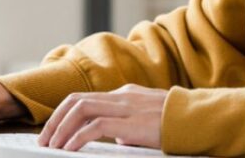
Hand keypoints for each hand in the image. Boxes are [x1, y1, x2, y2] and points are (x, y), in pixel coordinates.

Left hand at [36, 84, 166, 151]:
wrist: (199, 119)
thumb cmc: (177, 123)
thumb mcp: (147, 123)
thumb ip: (128, 127)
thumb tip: (115, 140)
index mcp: (124, 95)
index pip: (85, 99)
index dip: (64, 114)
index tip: (53, 131)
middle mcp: (121, 96)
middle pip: (76, 100)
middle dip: (55, 120)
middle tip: (44, 140)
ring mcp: (125, 106)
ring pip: (80, 109)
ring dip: (61, 128)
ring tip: (52, 146)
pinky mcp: (130, 121)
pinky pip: (94, 126)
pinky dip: (77, 137)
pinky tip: (69, 149)